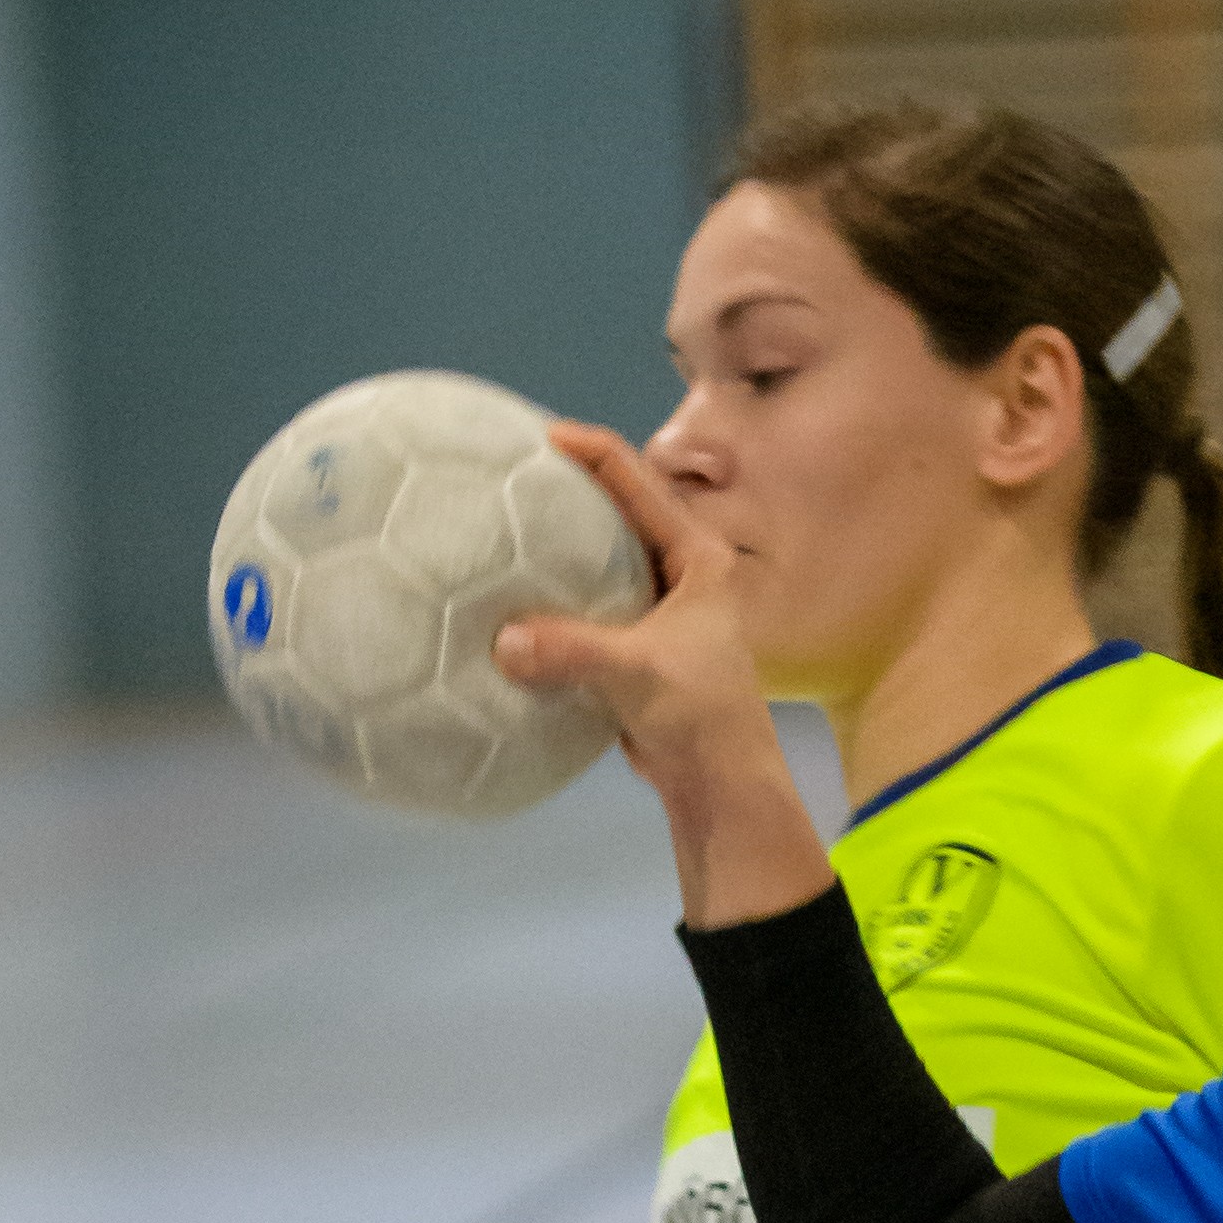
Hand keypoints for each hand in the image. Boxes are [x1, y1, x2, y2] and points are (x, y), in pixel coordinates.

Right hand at [496, 422, 830, 929]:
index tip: (538, 438)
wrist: (718, 784)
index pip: (637, 479)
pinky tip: (515, 589)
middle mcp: (681, 571)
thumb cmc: (701, 717)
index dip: (589, 451)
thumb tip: (504, 643)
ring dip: (561, 542)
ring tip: (505, 522)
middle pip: (617, 507)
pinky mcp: (635, 642)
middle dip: (569, 486)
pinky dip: (556, 593)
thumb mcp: (638, 673)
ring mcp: (657, 606)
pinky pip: (589, 600)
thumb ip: (572, 650)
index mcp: (698, 556)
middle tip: (513, 470)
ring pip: (601, 555)